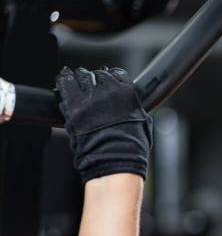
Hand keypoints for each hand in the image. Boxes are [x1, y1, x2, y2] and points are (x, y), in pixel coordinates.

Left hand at [55, 67, 151, 184]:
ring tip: (78, 80)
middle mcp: (109, 91)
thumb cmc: (131, 148)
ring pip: (81, 76)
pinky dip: (65, 81)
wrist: (115, 161)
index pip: (118, 74)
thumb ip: (135, 108)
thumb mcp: (143, 123)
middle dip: (96, 78)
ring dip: (80, 78)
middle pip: (99, 74)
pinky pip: (65, 85)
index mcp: (128, 93)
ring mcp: (90, 98)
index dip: (113, 76)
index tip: (110, 79)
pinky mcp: (73, 107)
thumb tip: (132, 105)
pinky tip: (64, 80)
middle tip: (93, 83)